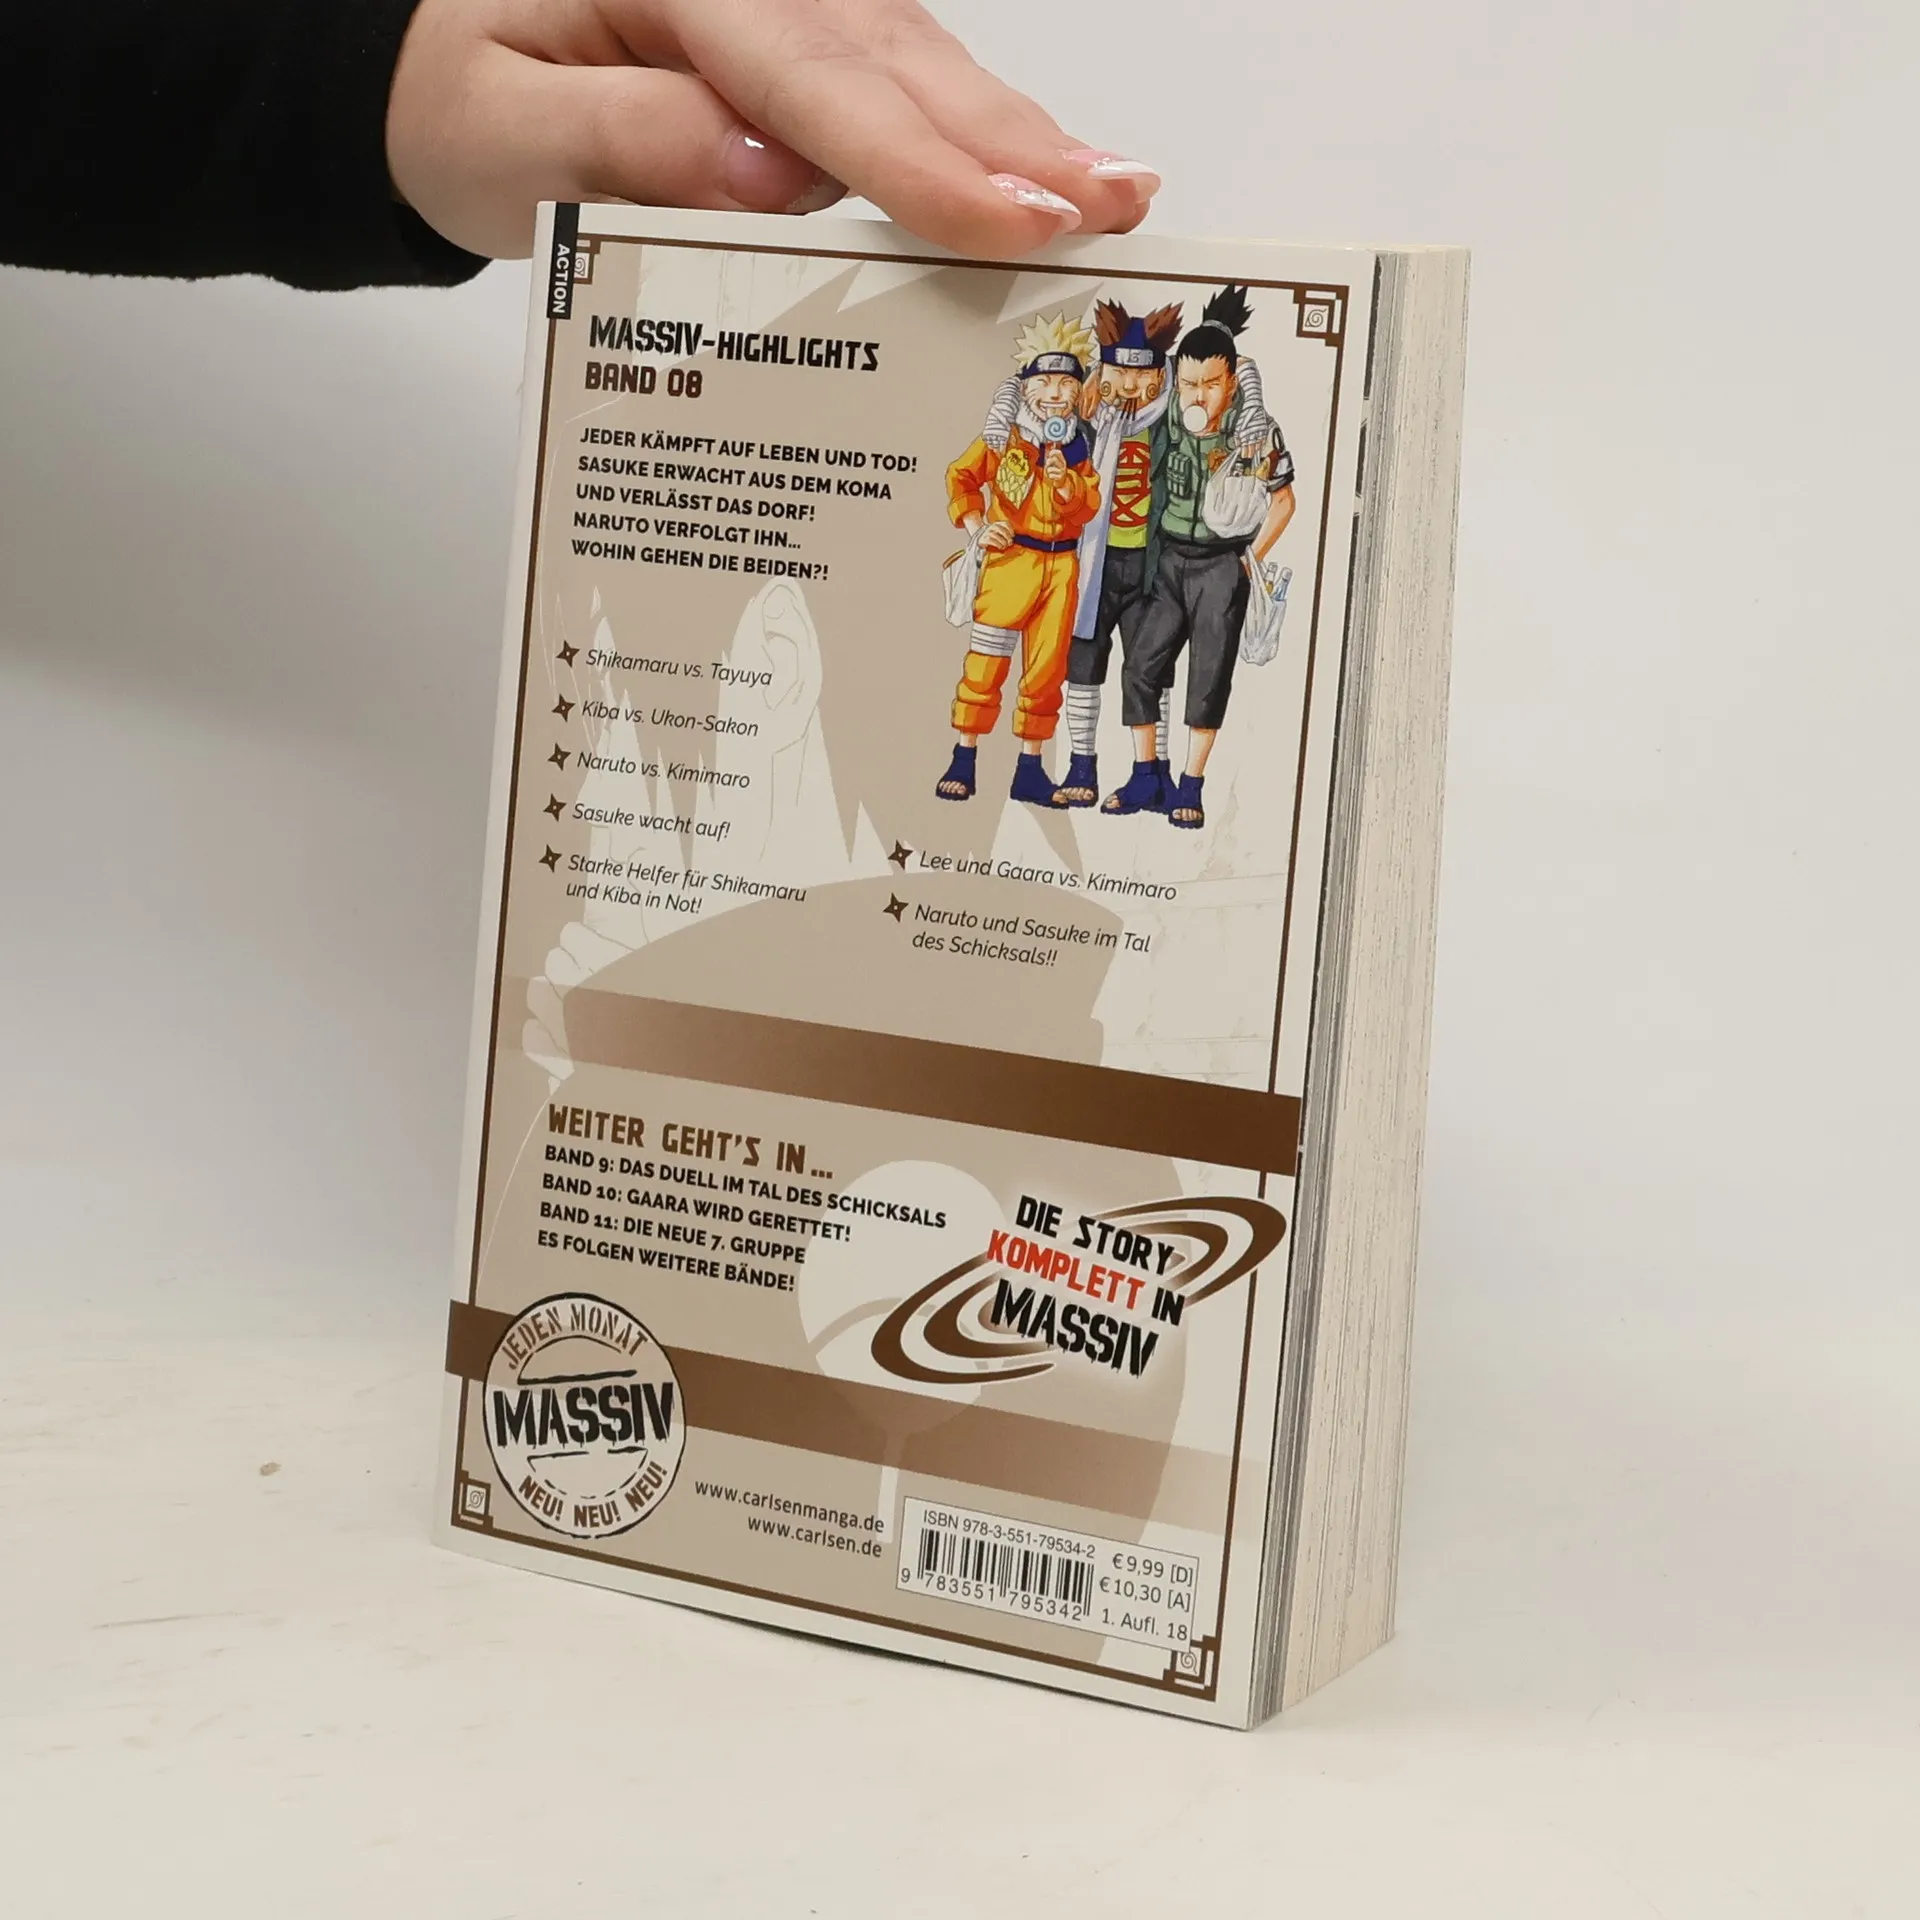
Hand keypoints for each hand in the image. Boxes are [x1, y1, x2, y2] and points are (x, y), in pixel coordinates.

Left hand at [388, 0, 1160, 259]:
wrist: (443, 64)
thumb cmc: (460, 96)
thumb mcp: (495, 130)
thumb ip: (621, 141)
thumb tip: (765, 172)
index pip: (809, 78)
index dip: (918, 158)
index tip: (1007, 220)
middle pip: (892, 61)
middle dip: (1010, 142)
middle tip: (1114, 204)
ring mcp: (782, 6)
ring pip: (916, 67)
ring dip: (1016, 137)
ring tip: (1110, 195)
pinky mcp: (803, 43)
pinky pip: (899, 84)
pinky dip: (973, 133)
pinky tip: (1041, 173)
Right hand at [980, 523, 1015, 550]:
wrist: (980, 539)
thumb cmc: (993, 537)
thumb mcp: (999, 533)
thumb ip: (1006, 534)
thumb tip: (1012, 539)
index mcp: (997, 524)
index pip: (1005, 523)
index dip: (1010, 529)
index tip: (1012, 536)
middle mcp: (992, 527)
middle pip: (1001, 529)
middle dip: (1007, 537)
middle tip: (1010, 542)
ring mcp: (987, 532)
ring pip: (996, 535)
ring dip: (1002, 542)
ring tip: (1004, 546)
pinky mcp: (984, 538)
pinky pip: (991, 540)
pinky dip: (997, 544)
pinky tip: (1000, 547)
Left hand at [1043, 445, 1067, 481]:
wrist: (1062, 481)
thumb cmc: (1057, 471)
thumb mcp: (1056, 462)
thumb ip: (1053, 456)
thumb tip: (1050, 447)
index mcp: (1062, 460)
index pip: (1059, 452)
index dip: (1053, 452)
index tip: (1050, 454)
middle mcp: (1063, 465)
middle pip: (1054, 459)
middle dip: (1048, 462)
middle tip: (1048, 464)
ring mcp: (1062, 471)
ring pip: (1050, 469)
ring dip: (1048, 470)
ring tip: (1050, 471)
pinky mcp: (1060, 477)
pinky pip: (1051, 475)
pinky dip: (1050, 476)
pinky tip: (1052, 476)